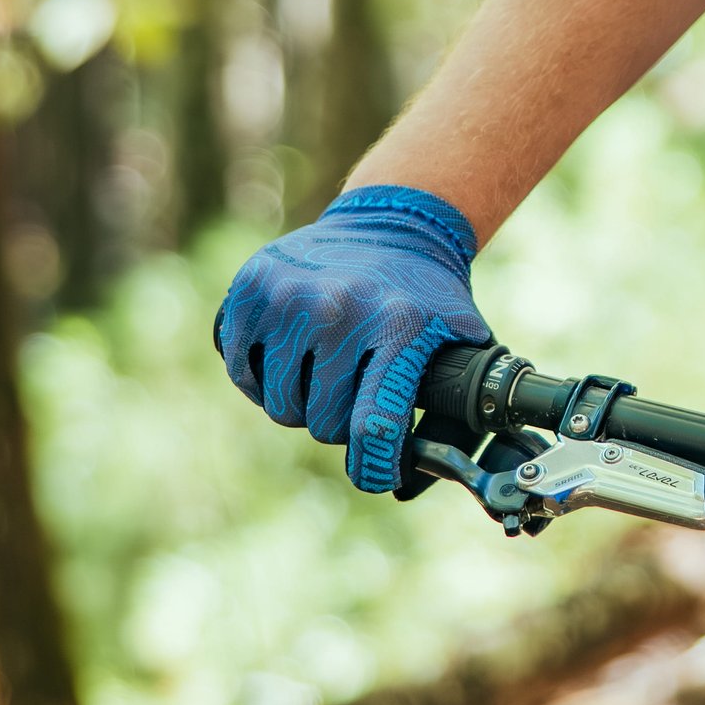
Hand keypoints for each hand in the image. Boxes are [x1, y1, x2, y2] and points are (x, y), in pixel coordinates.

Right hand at [214, 186, 489, 495]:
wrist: (390, 225)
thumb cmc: (426, 297)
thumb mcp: (463, 337)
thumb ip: (458, 406)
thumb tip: (426, 479)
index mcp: (399, 326)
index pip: (375, 424)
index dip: (373, 466)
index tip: (374, 476)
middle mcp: (341, 309)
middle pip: (321, 421)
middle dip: (337, 424)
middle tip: (351, 401)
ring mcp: (291, 296)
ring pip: (278, 402)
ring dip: (298, 404)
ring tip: (321, 378)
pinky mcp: (253, 287)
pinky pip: (241, 370)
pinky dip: (261, 378)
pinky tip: (288, 360)